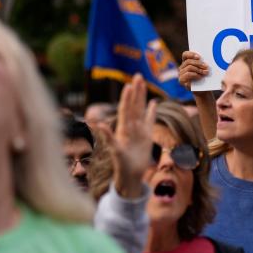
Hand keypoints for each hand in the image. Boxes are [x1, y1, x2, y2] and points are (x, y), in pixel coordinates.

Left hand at [97, 75, 157, 198]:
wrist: (130, 176)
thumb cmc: (122, 166)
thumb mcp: (115, 151)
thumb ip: (108, 137)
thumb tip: (98, 125)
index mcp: (123, 129)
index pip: (125, 110)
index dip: (127, 98)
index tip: (128, 85)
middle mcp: (131, 127)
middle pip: (134, 105)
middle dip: (136, 91)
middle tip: (138, 76)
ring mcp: (139, 130)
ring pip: (141, 110)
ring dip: (142, 96)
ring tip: (142, 83)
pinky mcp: (146, 136)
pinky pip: (150, 121)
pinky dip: (152, 112)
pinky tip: (153, 102)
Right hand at [178, 51, 209, 87]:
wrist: (202, 90)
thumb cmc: (203, 78)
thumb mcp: (203, 69)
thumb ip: (202, 63)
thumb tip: (205, 60)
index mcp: (186, 63)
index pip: (185, 55)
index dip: (191, 54)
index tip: (199, 57)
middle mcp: (181, 68)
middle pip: (188, 61)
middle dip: (198, 63)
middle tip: (206, 66)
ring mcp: (180, 74)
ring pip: (189, 67)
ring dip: (199, 69)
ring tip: (205, 72)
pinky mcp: (181, 80)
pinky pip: (188, 74)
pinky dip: (196, 75)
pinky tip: (200, 77)